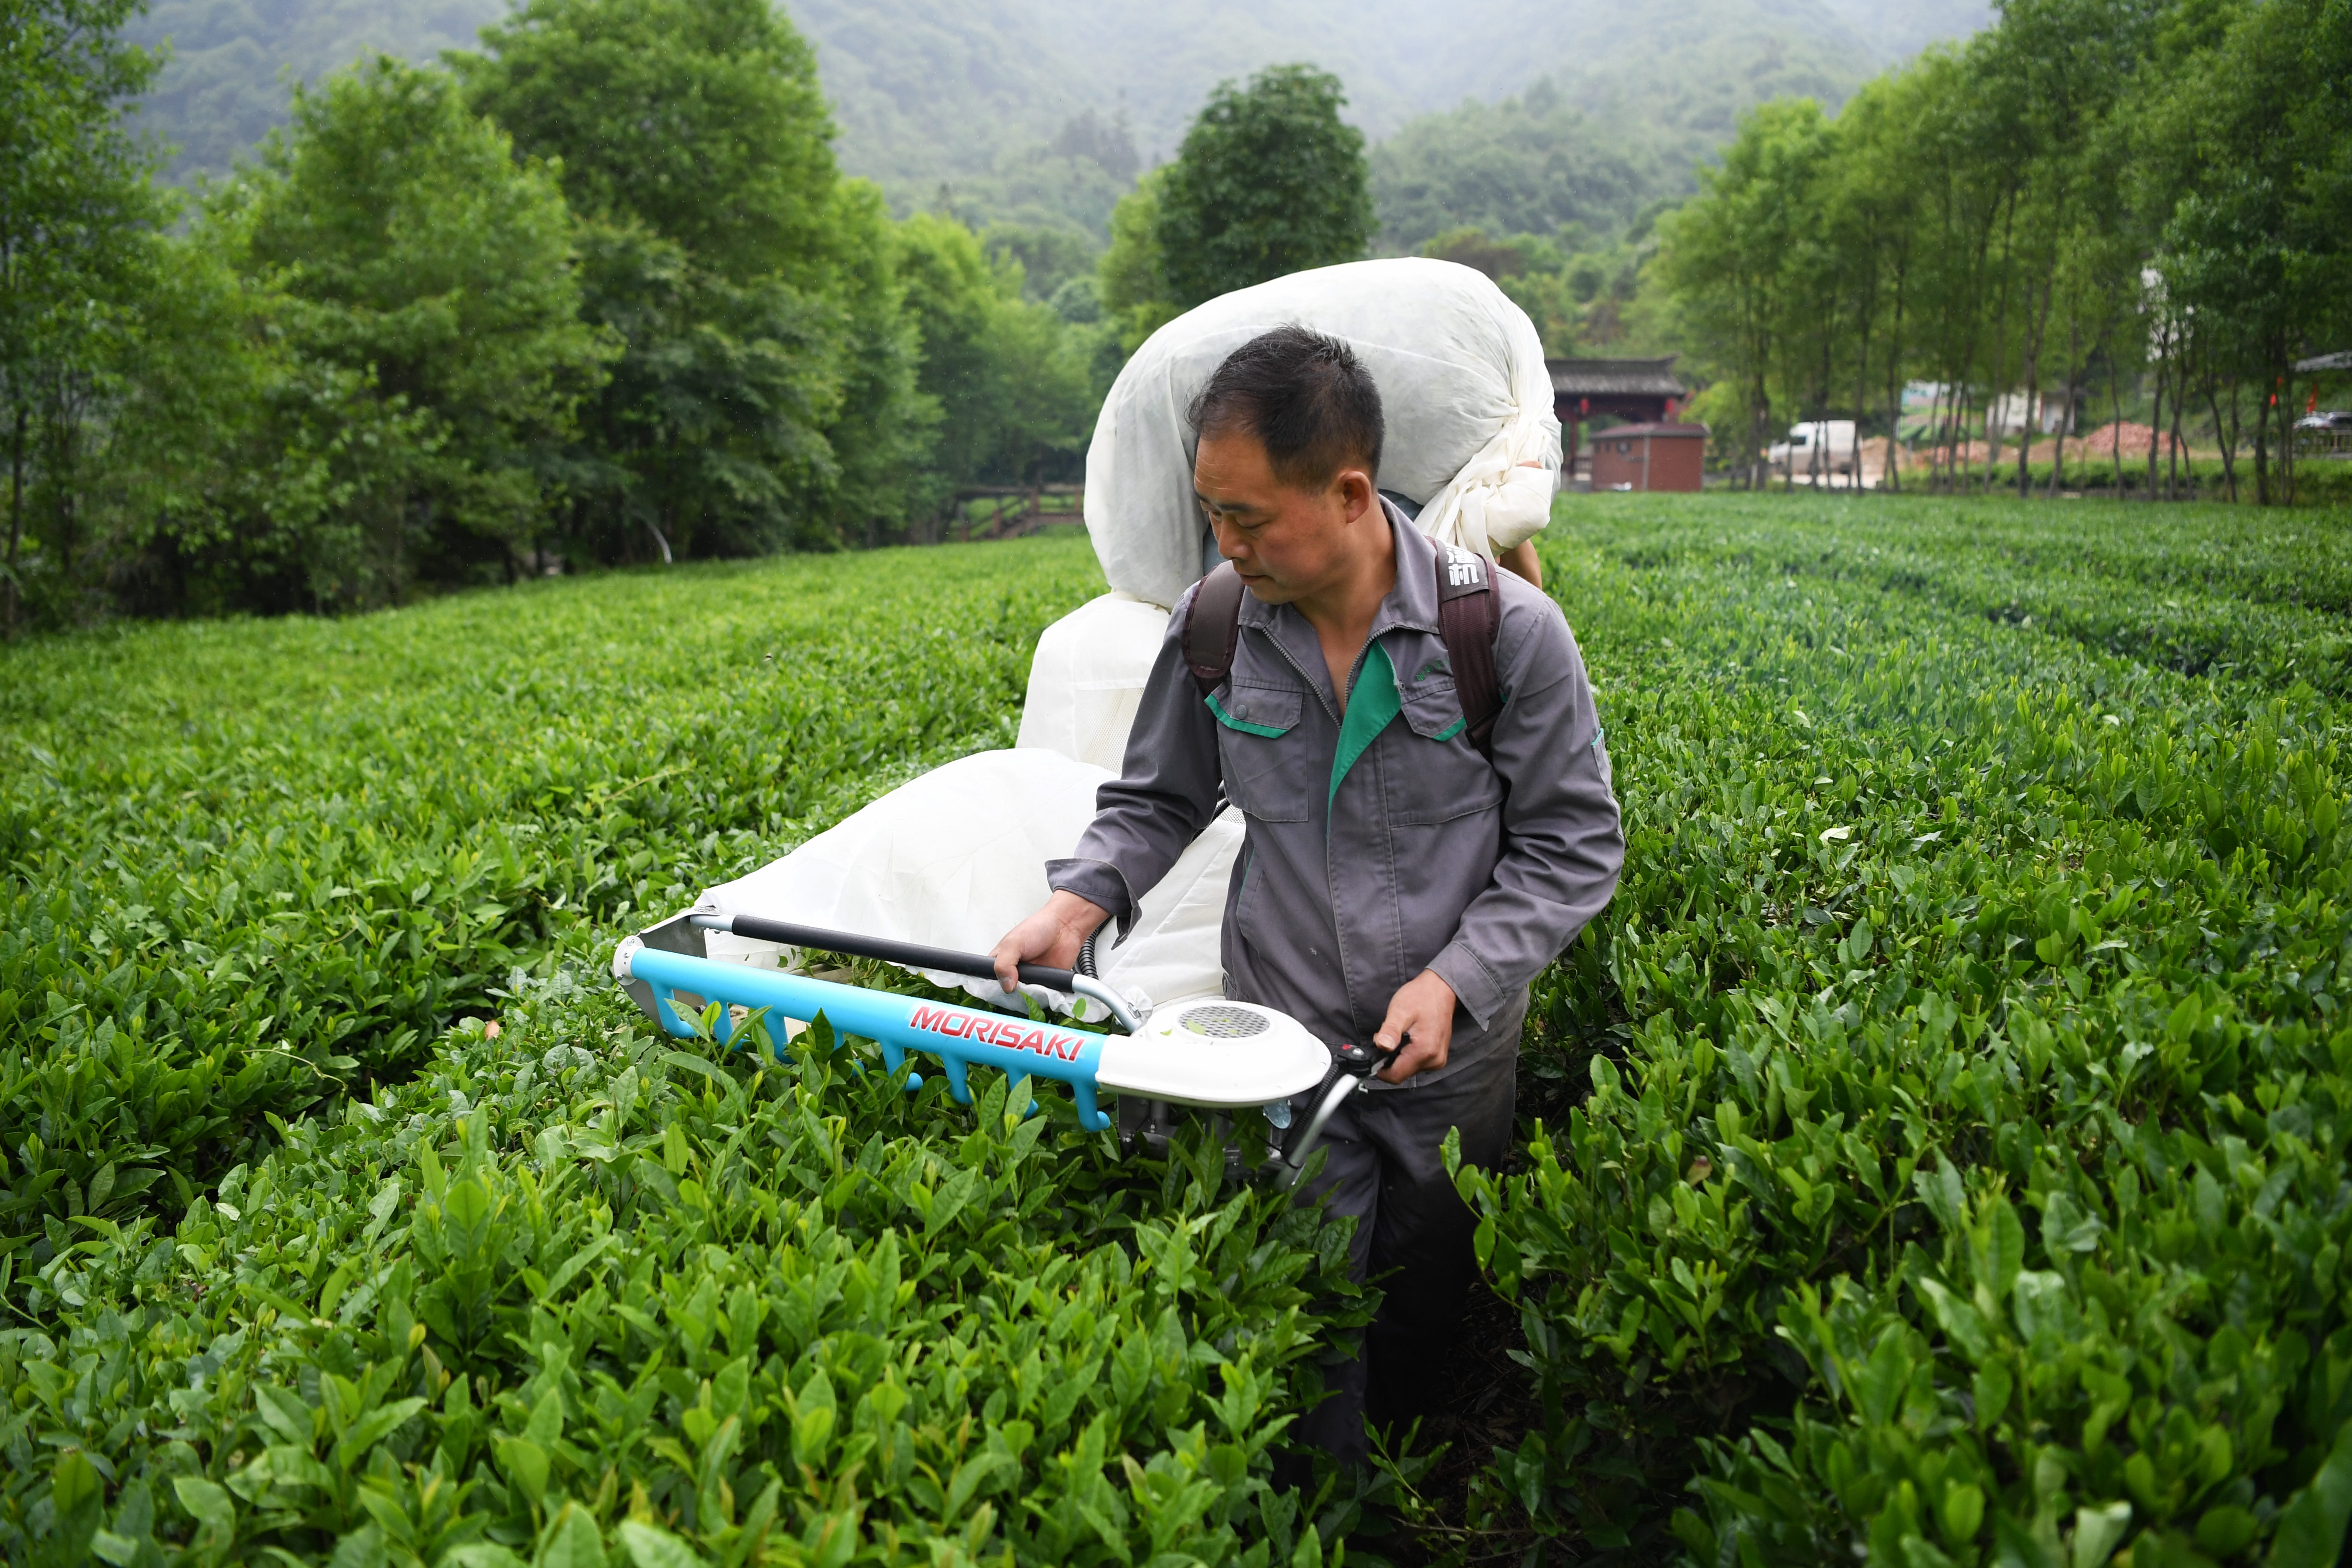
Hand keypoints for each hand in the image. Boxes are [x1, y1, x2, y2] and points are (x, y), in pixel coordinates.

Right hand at [991, 890, 1108, 989]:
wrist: (1065, 926)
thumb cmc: (1037, 928)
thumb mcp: (1013, 943)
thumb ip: (1004, 964)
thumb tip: (1006, 986)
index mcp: (1000, 963)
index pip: (990, 983)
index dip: (993, 990)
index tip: (1000, 991)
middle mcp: (1014, 974)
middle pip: (1008, 995)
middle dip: (1013, 996)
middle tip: (1020, 990)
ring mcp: (1031, 981)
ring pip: (1026, 999)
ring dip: (1030, 998)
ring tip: (1035, 988)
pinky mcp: (1047, 986)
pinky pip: (1044, 999)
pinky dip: (1045, 998)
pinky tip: (1046, 992)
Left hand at [1372, 969, 1457, 1082]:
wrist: (1441, 989)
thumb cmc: (1421, 997)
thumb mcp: (1400, 1010)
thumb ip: (1390, 1030)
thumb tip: (1381, 1046)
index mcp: (1424, 1051)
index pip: (1396, 1076)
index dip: (1379, 1069)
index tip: (1373, 1054)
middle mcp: (1434, 1060)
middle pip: (1401, 1074)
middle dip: (1388, 1060)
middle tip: (1386, 1037)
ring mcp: (1437, 1060)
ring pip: (1408, 1069)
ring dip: (1397, 1057)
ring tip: (1398, 1035)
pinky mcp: (1437, 1056)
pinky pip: (1416, 1063)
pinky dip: (1407, 1054)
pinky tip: (1407, 1038)